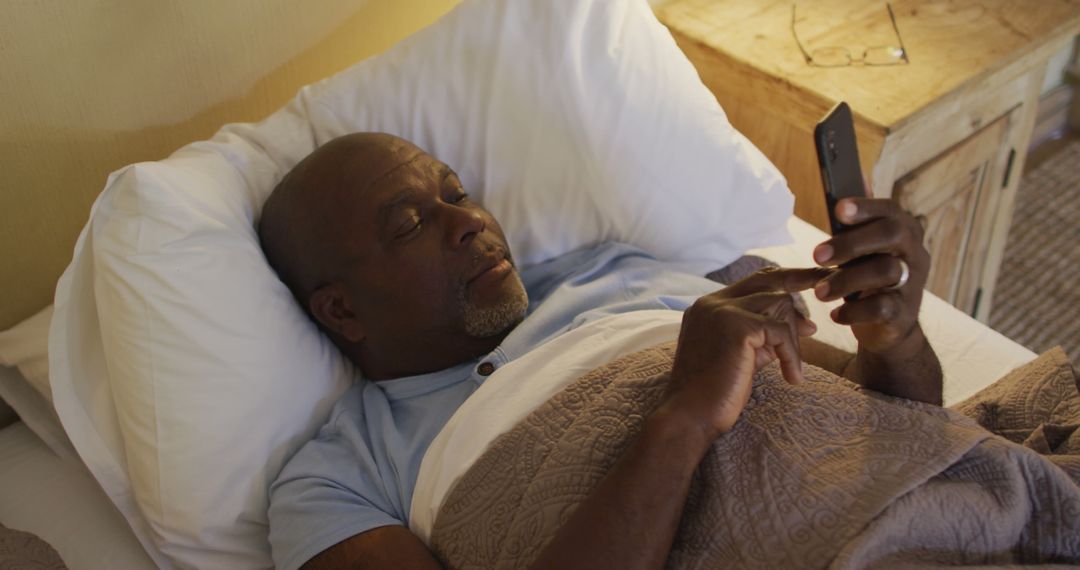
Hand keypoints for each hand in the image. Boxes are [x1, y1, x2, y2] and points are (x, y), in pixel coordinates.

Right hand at [666, 267, 827, 439]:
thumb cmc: (716, 393)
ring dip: (792, 337)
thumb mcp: (745, 355)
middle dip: (800, 293)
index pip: (755, 280)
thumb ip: (768, 334)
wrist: (691, 417)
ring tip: (789, 368)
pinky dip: (792, 355)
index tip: (817, 279)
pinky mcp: (737, 327)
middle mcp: (713, 302)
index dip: (788, 278)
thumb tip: (809, 324)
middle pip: (770, 282)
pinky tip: (792, 378)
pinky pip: (781, 331)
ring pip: (780, 302)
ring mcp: (722, 311)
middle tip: (814, 326)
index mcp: (709, 306)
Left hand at [811, 197, 930, 353]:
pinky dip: (854, 311)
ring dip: (846, 280)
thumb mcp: (864, 248)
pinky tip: (836, 314)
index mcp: (903, 230)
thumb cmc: (870, 278)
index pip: (890, 210)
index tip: (838, 209)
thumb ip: (859, 220)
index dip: (865, 207)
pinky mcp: (906, 312)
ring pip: (886, 271)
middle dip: (851, 242)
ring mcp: (914, 282)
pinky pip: (882, 307)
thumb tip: (858, 176)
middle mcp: (914, 252)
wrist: (890, 326)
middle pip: (891, 234)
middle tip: (817, 255)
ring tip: (820, 292)